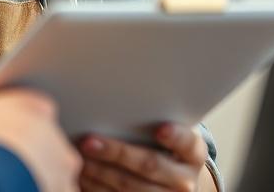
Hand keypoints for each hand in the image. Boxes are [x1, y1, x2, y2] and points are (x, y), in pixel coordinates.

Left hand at [78, 123, 210, 191]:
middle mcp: (184, 180)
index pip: (188, 143)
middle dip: (118, 153)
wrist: (175, 181)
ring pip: (131, 188)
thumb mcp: (172, 130)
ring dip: (101, 173)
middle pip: (150, 165)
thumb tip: (123, 91)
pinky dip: (98, 188)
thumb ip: (157, 117)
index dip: (175, 136)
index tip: (160, 129)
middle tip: (89, 142)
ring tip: (80, 157)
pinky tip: (83, 176)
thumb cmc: (166, 146)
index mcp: (194, 153)